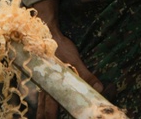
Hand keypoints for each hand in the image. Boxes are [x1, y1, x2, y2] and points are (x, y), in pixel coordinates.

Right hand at [32, 0, 103, 118]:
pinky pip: (42, 94)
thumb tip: (99, 88)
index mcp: (52, 84)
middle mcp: (45, 86)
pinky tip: (43, 105)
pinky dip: (42, 102)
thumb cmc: (59, 46)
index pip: (51, 108)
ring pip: (41, 102)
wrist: (44, 30)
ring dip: (43, 112)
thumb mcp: (75, 60)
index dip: (52, 117)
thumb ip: (86, 75)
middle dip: (44, 118)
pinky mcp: (43, 77)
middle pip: (44, 109)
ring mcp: (42, 81)